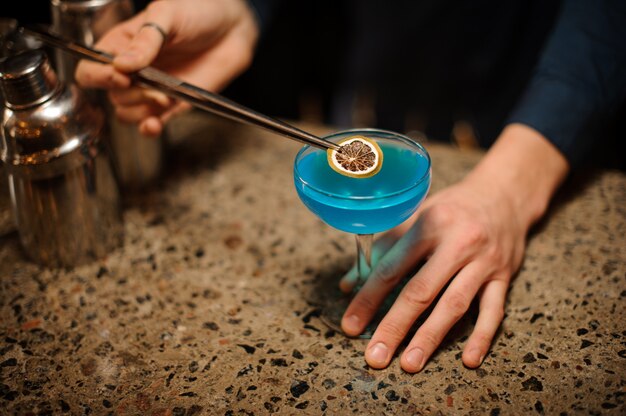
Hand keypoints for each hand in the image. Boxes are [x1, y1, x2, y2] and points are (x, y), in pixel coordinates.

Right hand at [75, 0, 258, 135]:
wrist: (232, 27)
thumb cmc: (197, 10)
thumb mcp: (167, 14)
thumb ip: (146, 39)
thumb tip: (123, 63)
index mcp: (121, 44)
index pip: (91, 68)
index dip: (99, 77)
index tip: (120, 76)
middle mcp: (133, 70)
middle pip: (111, 96)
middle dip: (130, 94)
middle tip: (151, 85)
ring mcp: (152, 89)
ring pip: (127, 113)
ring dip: (141, 111)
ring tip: (163, 97)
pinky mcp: (173, 104)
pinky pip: (152, 123)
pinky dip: (149, 128)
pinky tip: (154, 124)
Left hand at [339, 124, 569, 371]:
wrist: (504, 194)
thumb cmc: (452, 208)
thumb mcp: (416, 216)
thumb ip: (383, 248)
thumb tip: (348, 284)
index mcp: (429, 224)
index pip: (393, 267)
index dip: (369, 298)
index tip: (351, 325)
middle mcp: (458, 243)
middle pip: (421, 291)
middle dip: (395, 327)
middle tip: (375, 356)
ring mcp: (484, 262)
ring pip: (455, 305)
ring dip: (430, 338)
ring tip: (409, 364)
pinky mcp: (505, 276)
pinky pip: (494, 311)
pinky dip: (482, 337)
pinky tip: (468, 360)